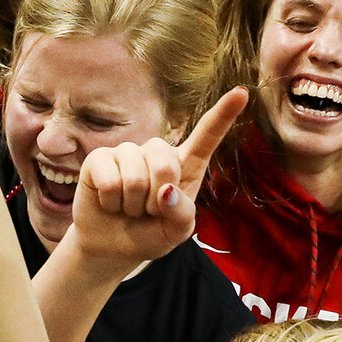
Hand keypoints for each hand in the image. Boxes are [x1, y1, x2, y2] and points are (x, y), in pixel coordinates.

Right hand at [62, 88, 249, 268]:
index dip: (223, 115)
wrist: (111, 247)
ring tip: (128, 209)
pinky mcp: (100, 158)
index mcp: (185, 166)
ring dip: (132, 205)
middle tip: (146, 211)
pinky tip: (109, 203)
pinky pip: (110, 181)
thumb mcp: (175, 234)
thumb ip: (181, 215)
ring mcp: (127, 152)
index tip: (240, 93)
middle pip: (165, 164)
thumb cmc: (149, 234)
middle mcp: (157, 153)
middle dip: (155, 199)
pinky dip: (111, 202)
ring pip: (136, 176)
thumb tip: (166, 192)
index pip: (206, 137)